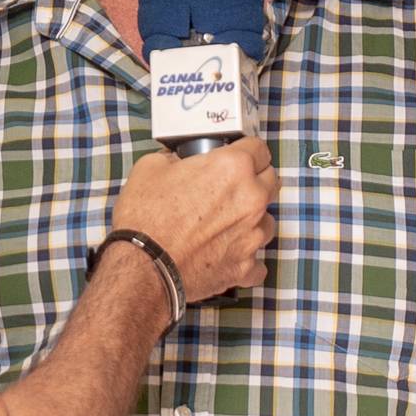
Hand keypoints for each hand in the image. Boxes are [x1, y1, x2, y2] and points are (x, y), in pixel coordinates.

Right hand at [109, 138, 278, 302]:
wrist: (143, 267)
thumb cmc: (146, 217)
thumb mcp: (150, 167)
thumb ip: (174, 158)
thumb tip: (177, 161)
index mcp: (233, 168)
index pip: (258, 148)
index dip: (245, 150)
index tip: (237, 156)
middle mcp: (251, 199)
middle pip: (271, 181)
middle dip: (255, 181)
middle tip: (230, 188)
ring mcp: (253, 235)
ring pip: (268, 222)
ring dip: (252, 220)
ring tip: (226, 225)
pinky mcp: (246, 266)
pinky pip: (257, 262)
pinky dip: (245, 258)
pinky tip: (227, 255)